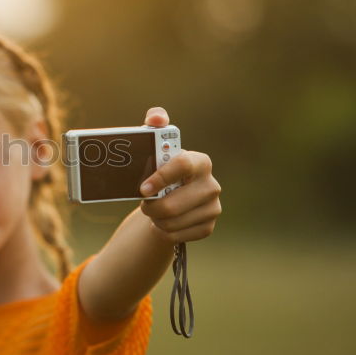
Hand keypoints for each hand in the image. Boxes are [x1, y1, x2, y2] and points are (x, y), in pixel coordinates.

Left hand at [138, 107, 221, 242]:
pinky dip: (163, 231)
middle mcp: (211, 185)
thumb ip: (154, 126)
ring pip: (172, 223)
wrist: (172, 197)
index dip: (161, 178)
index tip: (143, 189)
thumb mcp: (155, 146)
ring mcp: (213, 208)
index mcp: (200, 162)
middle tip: (145, 203)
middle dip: (152, 207)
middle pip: (173, 204)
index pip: (182, 166)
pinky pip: (176, 235)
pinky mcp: (208, 227)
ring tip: (154, 211)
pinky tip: (164, 222)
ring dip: (155, 219)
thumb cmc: (160, 168)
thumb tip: (156, 119)